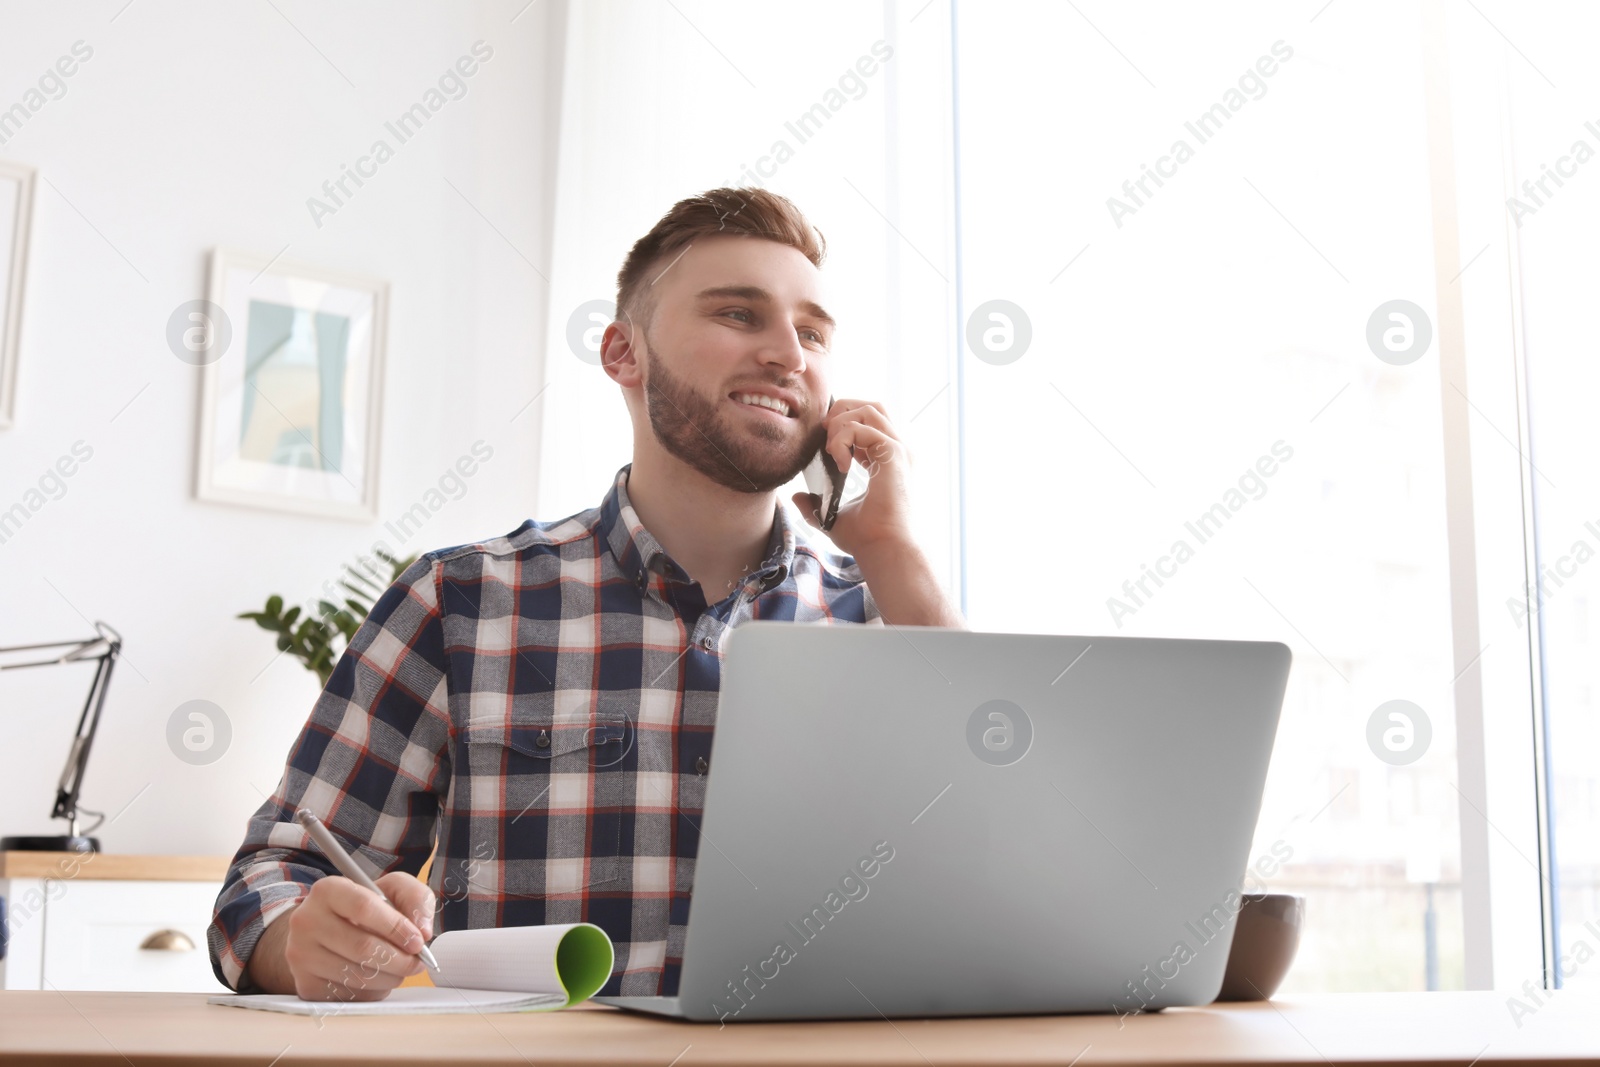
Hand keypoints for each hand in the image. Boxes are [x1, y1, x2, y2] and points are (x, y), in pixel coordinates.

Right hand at [278, 871, 434, 1001]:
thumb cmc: (364, 909)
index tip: (418, 941)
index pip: (364, 907)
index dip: (397, 927)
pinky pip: (348, 995)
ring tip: (401, 969)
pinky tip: (378, 978)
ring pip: (357, 975)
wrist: (323, 932)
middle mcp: (306, 921)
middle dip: (400, 959)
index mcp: (328, 890)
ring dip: (390, 977)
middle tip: (417, 962)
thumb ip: (415, 898)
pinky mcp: (305, 984)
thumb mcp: (392, 889)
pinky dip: (372, 991)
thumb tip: (423, 930)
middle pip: (362, 947)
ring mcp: (301, 955)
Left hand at [792, 397, 914, 557]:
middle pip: (873, 406)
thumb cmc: (867, 537)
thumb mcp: (833, 517)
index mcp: (887, 461)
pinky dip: (844, 439)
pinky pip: (863, 427)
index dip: (845, 424)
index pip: (869, 423)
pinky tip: (839, 463)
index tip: (828, 446)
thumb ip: (816, 505)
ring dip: (842, 423)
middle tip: (825, 434)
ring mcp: (898, 450)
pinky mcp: (894, 453)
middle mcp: (896, 451)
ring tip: (831, 450)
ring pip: (869, 409)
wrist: (884, 548)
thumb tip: (796, 498)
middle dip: (844, 410)